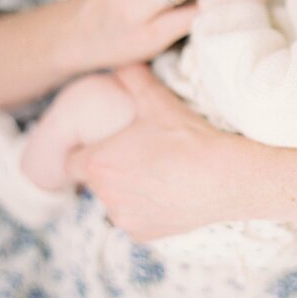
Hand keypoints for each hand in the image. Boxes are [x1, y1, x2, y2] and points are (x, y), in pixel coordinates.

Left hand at [63, 63, 249, 240]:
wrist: (225, 178)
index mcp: (98, 164)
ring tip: (155, 173)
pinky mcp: (145, 235)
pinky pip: (136, 219)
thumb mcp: (158, 101)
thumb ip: (133, 78)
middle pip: (96, 181)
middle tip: (137, 154)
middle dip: (111, 169)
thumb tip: (121, 62)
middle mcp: (105, 196)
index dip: (85, 152)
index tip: (101, 146)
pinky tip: (167, 193)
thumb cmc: (187, 139)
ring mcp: (125, 218)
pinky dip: (146, 209)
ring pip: (116, 201)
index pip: (71, 162)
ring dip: (127, 190)